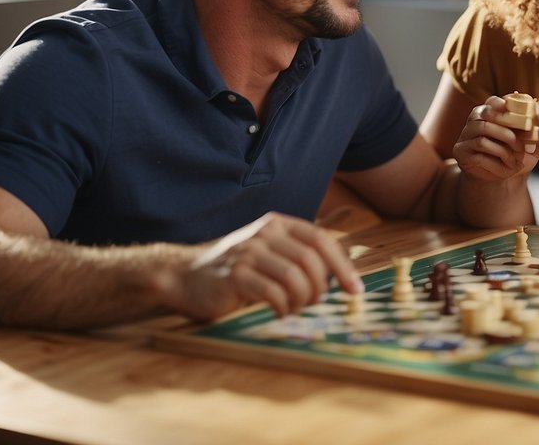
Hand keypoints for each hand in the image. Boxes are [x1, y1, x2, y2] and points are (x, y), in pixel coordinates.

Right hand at [171, 212, 361, 321]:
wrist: (183, 275)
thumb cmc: (234, 269)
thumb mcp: (268, 253)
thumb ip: (297, 257)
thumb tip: (337, 279)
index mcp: (277, 224)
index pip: (321, 240)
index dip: (342, 265)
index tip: (354, 288)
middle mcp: (264, 233)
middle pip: (311, 261)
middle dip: (320, 288)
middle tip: (314, 304)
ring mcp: (249, 252)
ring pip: (295, 277)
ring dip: (302, 300)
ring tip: (294, 308)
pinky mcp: (235, 275)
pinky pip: (273, 293)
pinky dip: (284, 308)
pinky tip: (280, 313)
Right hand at [451, 95, 538, 182]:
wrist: (502, 176)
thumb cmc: (516, 152)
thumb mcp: (529, 138)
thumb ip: (534, 122)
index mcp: (489, 110)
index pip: (492, 102)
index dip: (502, 105)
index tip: (516, 114)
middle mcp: (473, 120)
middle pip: (487, 119)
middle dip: (508, 133)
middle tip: (523, 147)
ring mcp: (464, 135)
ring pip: (483, 139)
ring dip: (504, 152)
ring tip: (517, 161)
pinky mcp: (460, 152)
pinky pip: (479, 156)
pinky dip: (497, 164)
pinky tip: (507, 169)